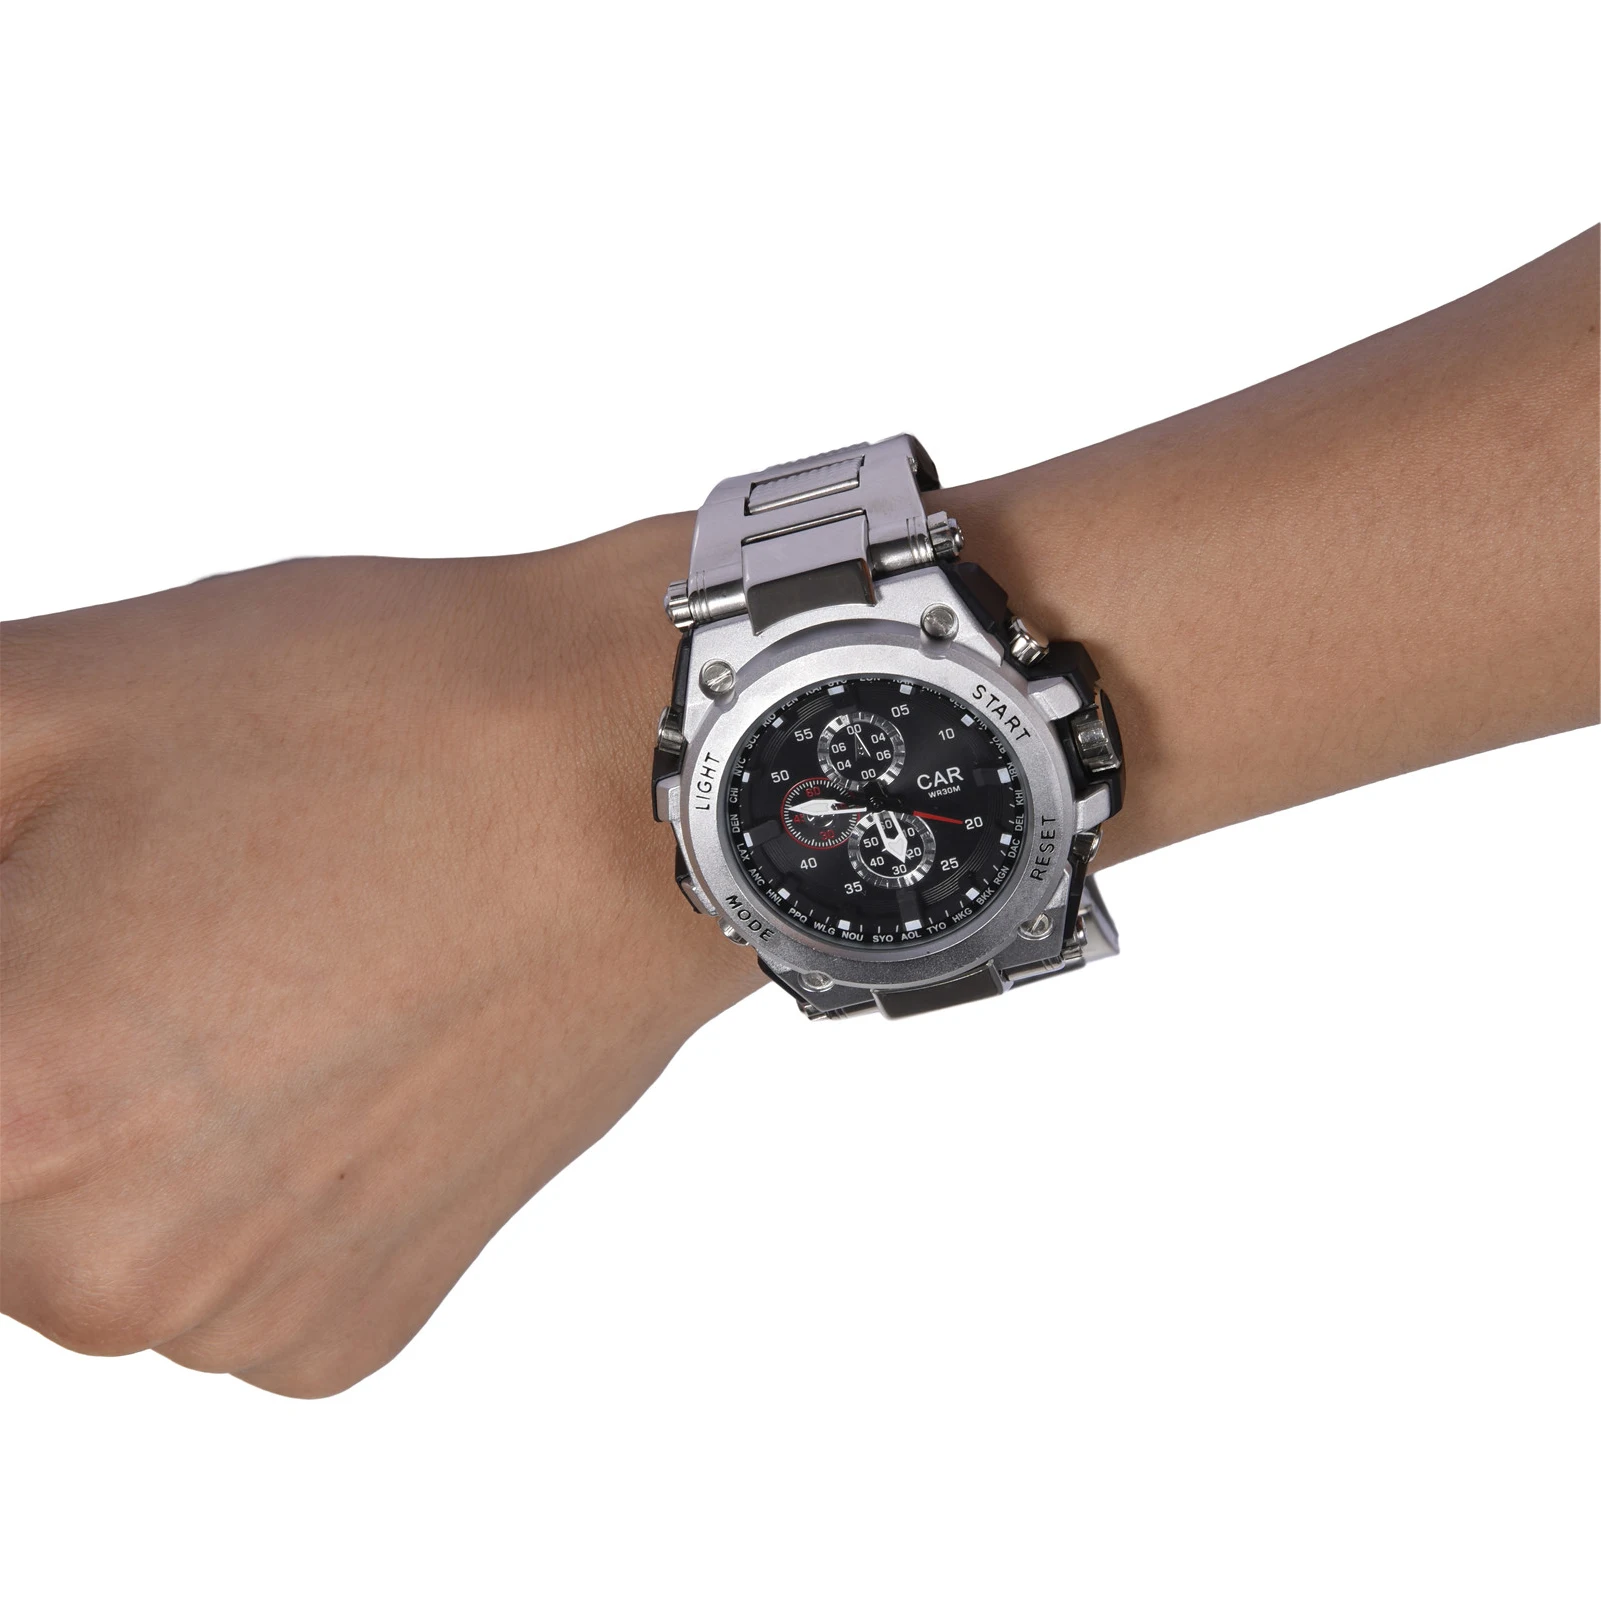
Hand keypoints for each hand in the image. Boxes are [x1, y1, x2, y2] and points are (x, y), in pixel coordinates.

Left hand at [1, 521, 754, 1396]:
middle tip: (133, 894)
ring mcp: (244, 1320)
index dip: (0, 953)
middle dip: (16, 1031)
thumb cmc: (393, 721)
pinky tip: (321, 1035)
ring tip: (242, 948)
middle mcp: (109, 1271)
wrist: (651, 790)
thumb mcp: (47, 698)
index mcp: (9, 1112)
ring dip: (103, 1104)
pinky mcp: (352, 1330)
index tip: (55, 913)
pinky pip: (204, 1271)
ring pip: (70, 1227)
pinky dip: (221, 1171)